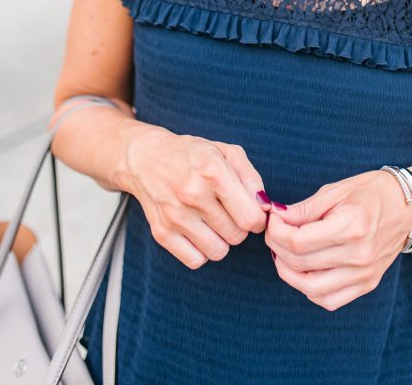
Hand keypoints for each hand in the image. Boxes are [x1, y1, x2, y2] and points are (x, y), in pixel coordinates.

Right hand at [119, 124, 267, 269]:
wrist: (146, 158)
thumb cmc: (192, 155)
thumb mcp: (226, 152)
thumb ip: (251, 178)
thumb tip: (265, 207)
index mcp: (213, 172)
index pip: (251, 217)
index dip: (258, 218)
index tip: (250, 211)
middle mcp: (193, 194)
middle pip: (237, 236)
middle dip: (238, 226)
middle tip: (227, 211)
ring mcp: (175, 216)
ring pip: (218, 251)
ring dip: (221, 239)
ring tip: (212, 220)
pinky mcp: (161, 233)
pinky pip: (196, 261)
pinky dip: (201, 251)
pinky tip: (197, 230)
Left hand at [265, 169, 411, 310]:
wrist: (407, 206)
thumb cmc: (371, 192)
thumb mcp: (336, 191)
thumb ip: (304, 209)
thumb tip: (275, 217)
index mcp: (351, 226)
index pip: (298, 242)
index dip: (276, 232)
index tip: (272, 220)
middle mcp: (359, 255)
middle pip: (300, 265)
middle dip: (276, 248)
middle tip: (274, 233)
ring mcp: (364, 274)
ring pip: (311, 289)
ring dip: (288, 273)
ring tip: (283, 254)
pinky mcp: (367, 284)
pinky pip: (329, 299)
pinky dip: (310, 289)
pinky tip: (304, 270)